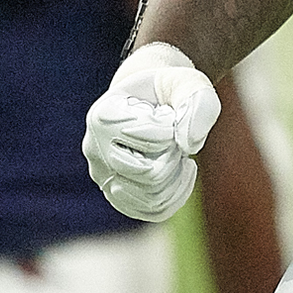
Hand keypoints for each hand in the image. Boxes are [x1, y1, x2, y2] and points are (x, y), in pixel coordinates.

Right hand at [83, 42, 220, 221]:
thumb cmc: (169, 89)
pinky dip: (177, 195)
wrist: (149, 99)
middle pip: (150, 175)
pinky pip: (152, 211)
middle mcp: (95, 148)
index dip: (176, 127)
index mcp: (104, 115)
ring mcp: (102, 174)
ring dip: (178, 176)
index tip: (170, 112)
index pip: (154, 140)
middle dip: (175, 155)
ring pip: (151, 198)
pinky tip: (184, 171)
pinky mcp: (116, 194)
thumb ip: (197, 101)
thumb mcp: (188, 81)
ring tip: (179, 152)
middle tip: (176, 135)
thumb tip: (190, 144)